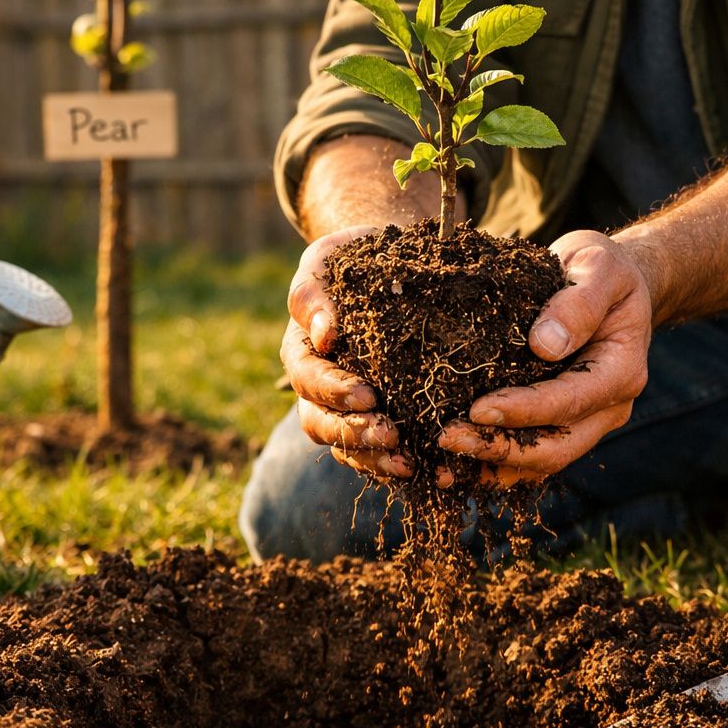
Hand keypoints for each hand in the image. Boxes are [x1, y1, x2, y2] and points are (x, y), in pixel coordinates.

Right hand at [281, 225, 413, 479]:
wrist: (388, 264)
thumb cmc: (353, 258)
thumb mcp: (327, 259)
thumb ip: (313, 292)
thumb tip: (323, 333)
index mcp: (302, 352)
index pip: (307, 379)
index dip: (333, 391)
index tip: (367, 394)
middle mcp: (317, 388)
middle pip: (320, 422)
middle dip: (354, 433)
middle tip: (391, 436)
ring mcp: (344, 409)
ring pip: (345, 446)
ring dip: (373, 458)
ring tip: (407, 463)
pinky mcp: (375, 418)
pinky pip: (374, 452)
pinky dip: (393, 463)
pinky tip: (425, 469)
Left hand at [437, 229, 653, 484]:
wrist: (612, 287)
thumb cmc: (603, 271)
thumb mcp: (599, 268)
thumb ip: (578, 304)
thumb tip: (544, 345)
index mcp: (621, 372)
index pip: (570, 401)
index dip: (523, 410)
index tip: (477, 409)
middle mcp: (608, 408)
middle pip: (555, 448)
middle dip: (499, 449)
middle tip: (446, 438)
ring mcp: (586, 423)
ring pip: (540, 462)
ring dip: (490, 465)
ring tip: (440, 462)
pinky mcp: (561, 425)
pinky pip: (527, 456)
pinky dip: (491, 464)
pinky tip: (450, 464)